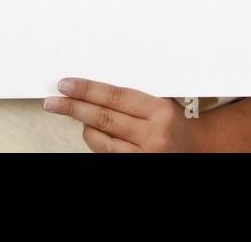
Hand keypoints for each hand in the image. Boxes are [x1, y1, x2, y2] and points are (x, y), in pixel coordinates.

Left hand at [42, 77, 198, 151]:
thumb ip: (133, 96)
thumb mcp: (161, 102)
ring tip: (80, 116)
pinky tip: (93, 132)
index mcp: (160, 111)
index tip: (66, 85)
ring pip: (100, 139)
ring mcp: (144, 155)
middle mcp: (153, 135)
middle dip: (74, 108)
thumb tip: (92, 88)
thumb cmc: (175, 121)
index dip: (87, 90)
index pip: (115, 97)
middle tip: (52, 102)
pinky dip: (96, 141)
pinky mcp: (136, 166)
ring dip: (85, 126)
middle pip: (103, 118)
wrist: (197, 148)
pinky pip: (105, 153)